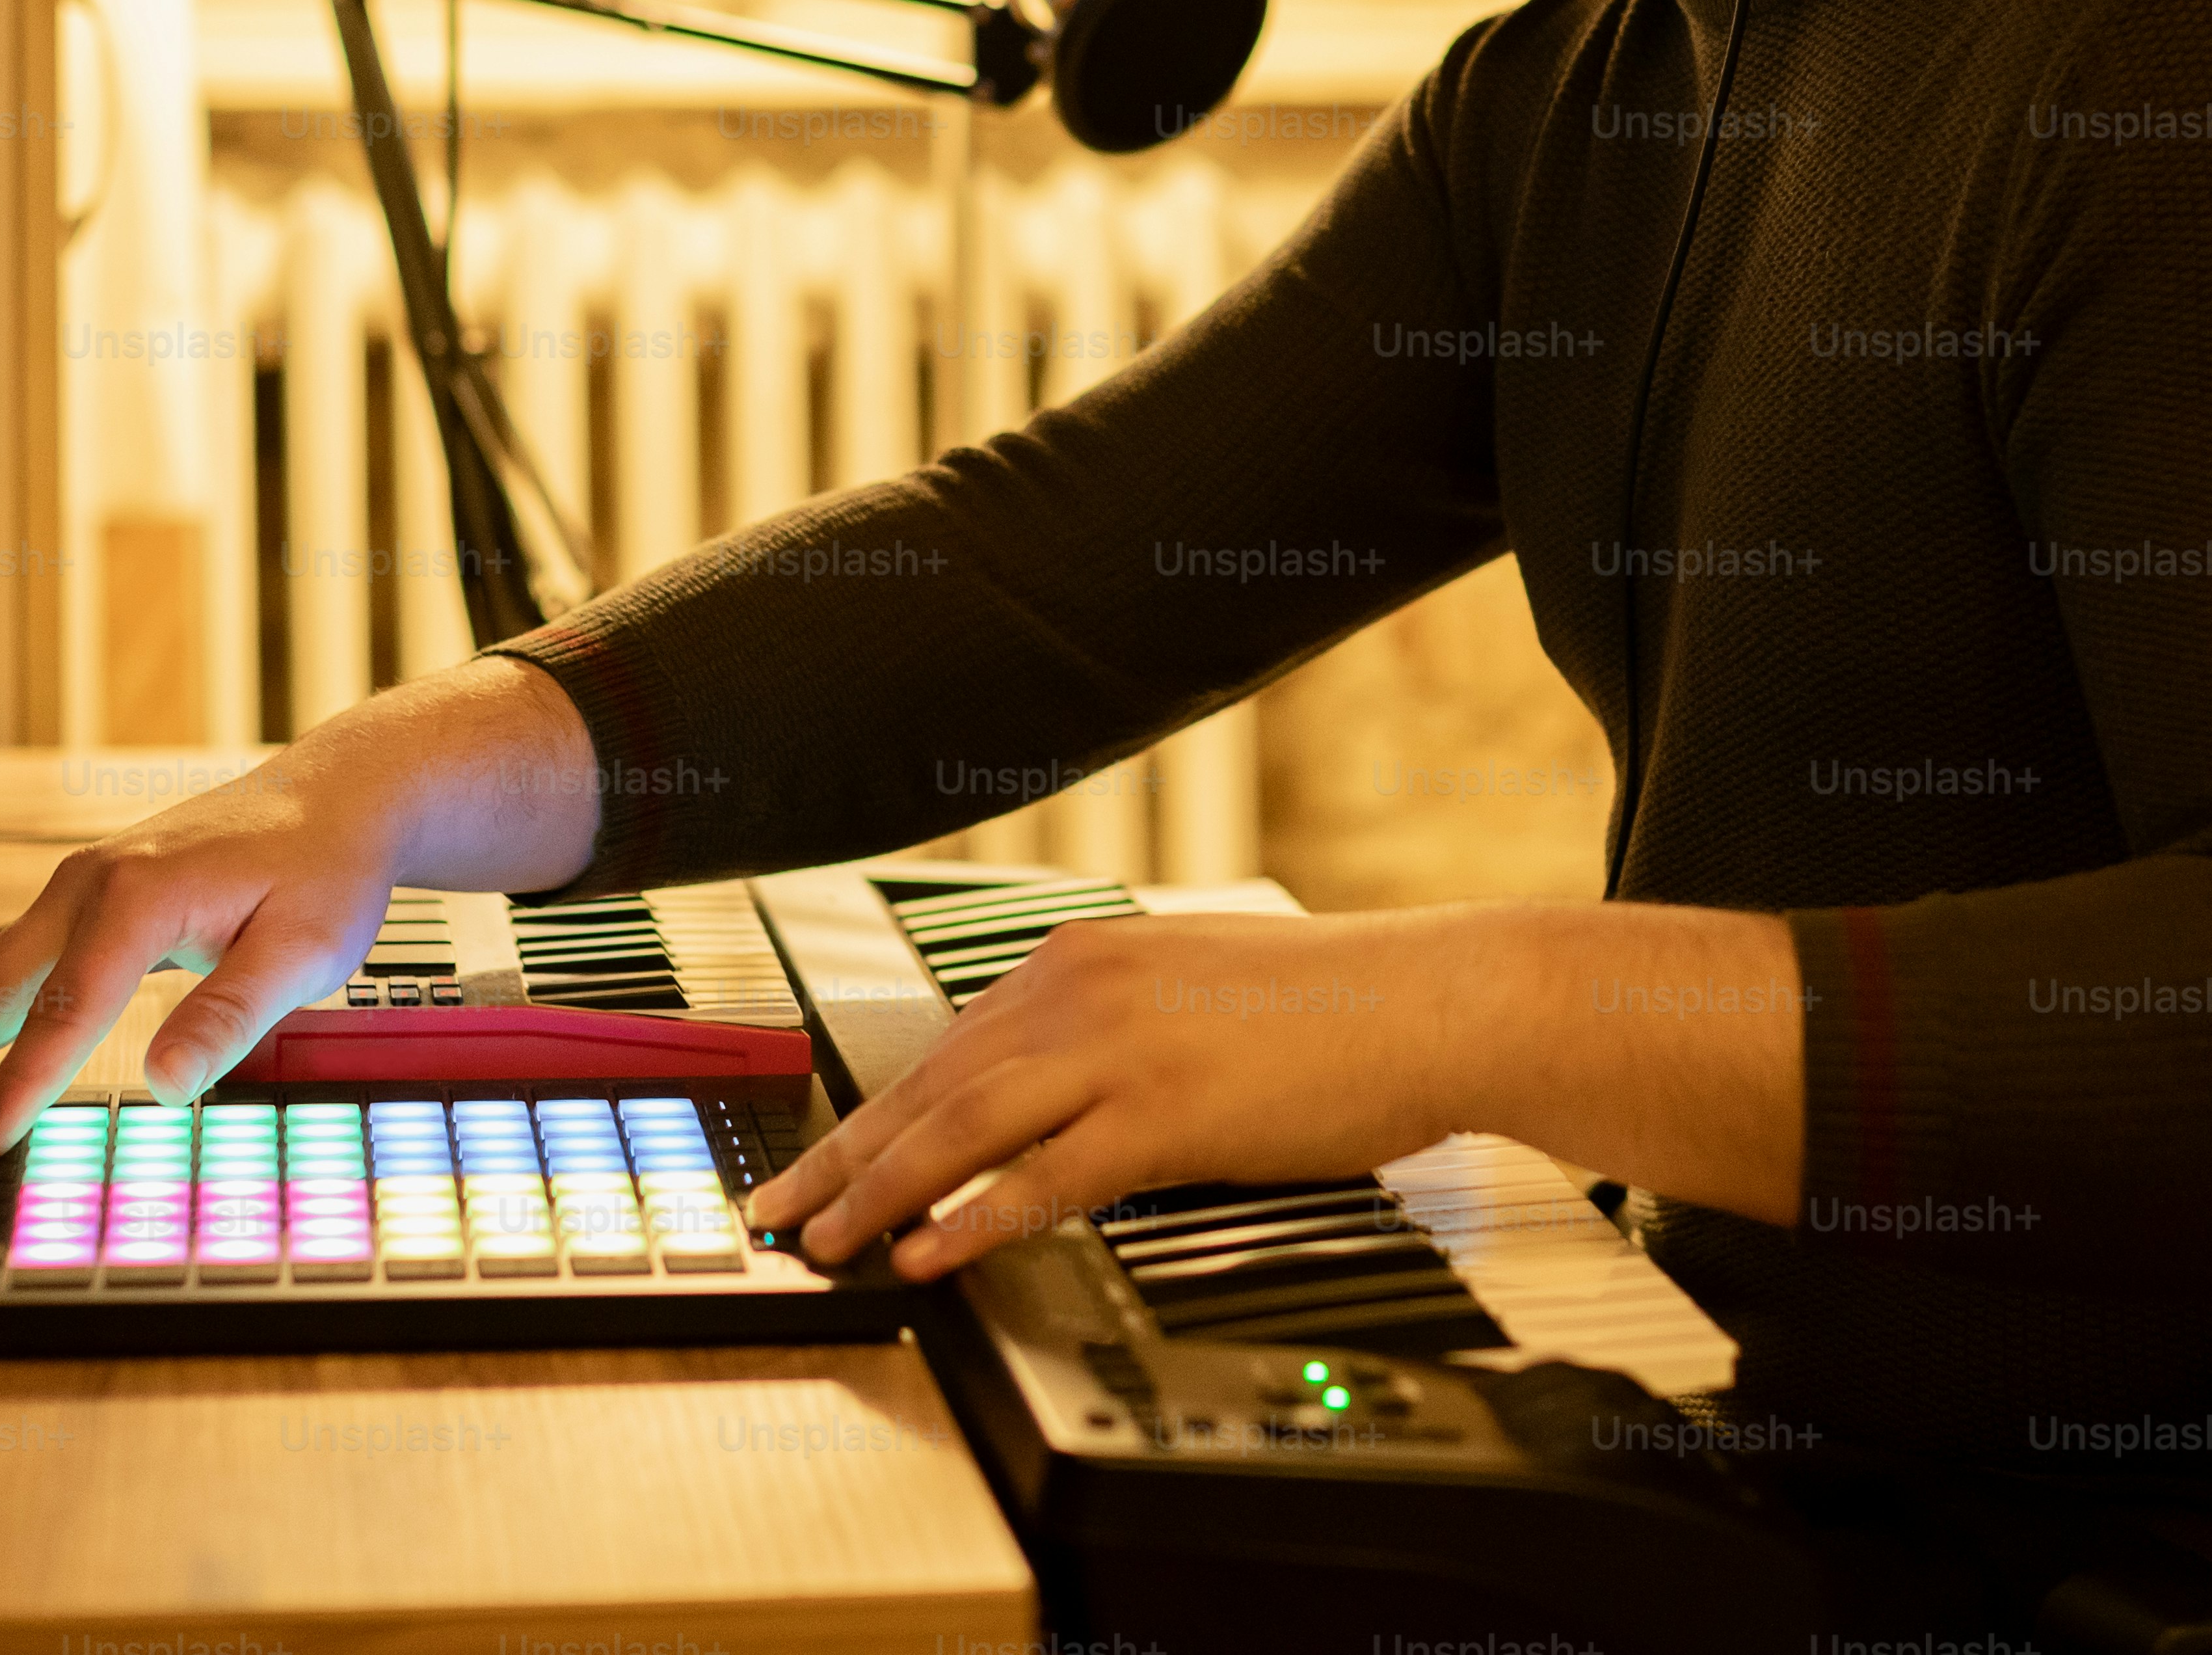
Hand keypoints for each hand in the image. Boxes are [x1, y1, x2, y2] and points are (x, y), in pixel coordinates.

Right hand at [0, 656, 605, 1167]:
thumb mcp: (306, 946)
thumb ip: (231, 1012)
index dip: (19, 1087)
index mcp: (135, 896)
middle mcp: (87, 885)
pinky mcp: (80, 902)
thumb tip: (167, 1084)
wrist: (334, 797)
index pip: (64, 1011)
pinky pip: (6, 969)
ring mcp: (76, 890)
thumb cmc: (325, 869)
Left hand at [748, 907, 1489, 1279]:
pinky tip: (927, 1254)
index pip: (948, 1045)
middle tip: (779, 1210)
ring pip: (964, 1128)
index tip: (820, 1157)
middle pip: (932, 1084)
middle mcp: (1085, 990)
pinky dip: (972, 1219)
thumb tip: (1048, 1090)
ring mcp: (1122, 1050)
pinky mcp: (1166, 1114)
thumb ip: (1110, 1026)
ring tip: (825, 1242)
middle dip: (844, 1154)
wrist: (1431, 999)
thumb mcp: (1192, 985)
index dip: (873, 1110)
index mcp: (1087, 958)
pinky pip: (1044, 1178)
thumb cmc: (1334, 1005)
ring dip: (880, 1192)